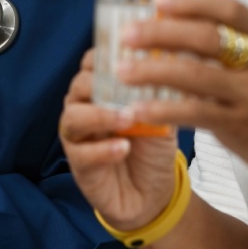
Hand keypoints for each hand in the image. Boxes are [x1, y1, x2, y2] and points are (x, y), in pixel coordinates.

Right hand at [59, 48, 181, 230]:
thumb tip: (174, 58)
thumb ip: (161, 90)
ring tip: (127, 120)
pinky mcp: (79, 165)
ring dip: (100, 115)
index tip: (127, 53)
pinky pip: (82, 153)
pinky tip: (124, 149)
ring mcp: (79, 137)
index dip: (105, 55)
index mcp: (101, 91)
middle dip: (100, 84)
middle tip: (127, 89)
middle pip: (79, 85)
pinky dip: (103, 150)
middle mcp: (84, 108)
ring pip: (74, 117)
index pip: (93, 63)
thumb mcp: (162, 114)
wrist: (154, 195)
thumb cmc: (152, 147)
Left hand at [116, 0, 247, 182]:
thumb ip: (230, 43)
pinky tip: (136, 110)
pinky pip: (195, 114)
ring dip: (153, 71)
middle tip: (127, 33)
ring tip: (120, 70)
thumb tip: (167, 24)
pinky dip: (162, 110)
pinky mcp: (241, 127)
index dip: (193, 1)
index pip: (229, 9)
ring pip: (196, 76)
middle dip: (162, 33)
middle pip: (206, 39)